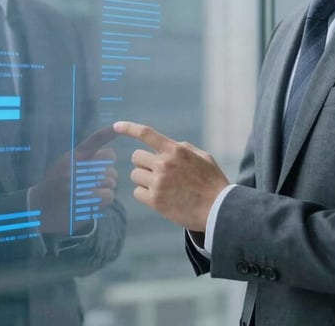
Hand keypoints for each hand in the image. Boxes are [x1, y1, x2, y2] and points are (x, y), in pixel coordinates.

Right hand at [28, 125, 118, 233]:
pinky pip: (109, 195)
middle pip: (109, 163)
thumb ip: (82, 157)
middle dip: (108, 172)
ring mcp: (82, 184)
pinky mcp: (85, 202)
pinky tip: (94, 202)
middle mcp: (78, 168)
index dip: (106, 133)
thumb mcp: (63, 164)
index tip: (116, 126)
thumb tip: (108, 154)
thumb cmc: (53, 185)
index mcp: (73, 157)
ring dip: (107, 186)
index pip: (93, 140)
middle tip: (99, 180)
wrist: (37, 210)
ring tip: (94, 191)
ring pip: (111, 180)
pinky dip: (105, 199)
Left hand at [113, 121, 228, 231]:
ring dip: (144, 179)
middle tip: (156, 170)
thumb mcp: (202, 156)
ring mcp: (158, 183)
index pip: (146, 134)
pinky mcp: (155, 201)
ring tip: (161, 185)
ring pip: (135, 175)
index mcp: (175, 150)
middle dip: (144, 162)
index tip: (116, 126)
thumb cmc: (211, 181)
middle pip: (136, 157)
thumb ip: (182, 148)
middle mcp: (164, 164)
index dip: (129, 128)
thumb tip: (166, 146)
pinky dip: (145, 194)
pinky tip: (159, 196)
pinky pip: (137, 193)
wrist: (217, 208)